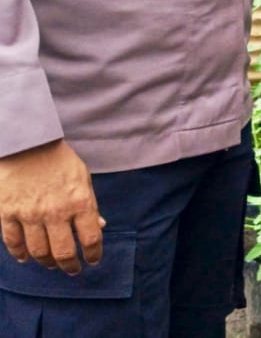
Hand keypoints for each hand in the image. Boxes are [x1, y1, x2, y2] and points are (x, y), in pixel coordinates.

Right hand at [0, 140, 103, 273]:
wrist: (28, 144)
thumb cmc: (60, 161)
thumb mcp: (83, 178)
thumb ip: (90, 204)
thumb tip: (99, 226)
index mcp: (79, 202)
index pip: (90, 238)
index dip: (93, 254)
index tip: (93, 261)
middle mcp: (55, 212)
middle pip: (63, 251)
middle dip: (70, 265)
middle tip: (72, 270)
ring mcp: (30, 214)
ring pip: (38, 251)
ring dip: (46, 262)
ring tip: (50, 264)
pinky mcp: (8, 212)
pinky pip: (13, 241)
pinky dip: (19, 253)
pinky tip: (25, 258)